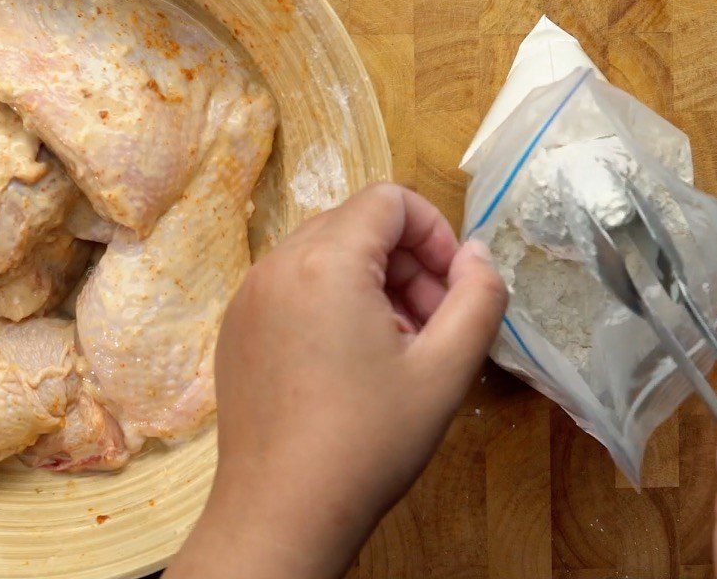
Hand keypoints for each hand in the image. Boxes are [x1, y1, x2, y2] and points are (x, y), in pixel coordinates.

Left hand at [164, 183, 506, 578]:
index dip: (434, 232)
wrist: (279, 516)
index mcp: (324, 260)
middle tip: (430, 325)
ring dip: (373, 283)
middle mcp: (276, 263)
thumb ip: (480, 296)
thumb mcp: (447, 369)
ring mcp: (249, 294)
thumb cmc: (367, 442)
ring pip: (327, 254)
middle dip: (407, 263)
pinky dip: (333, 301)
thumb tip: (476, 253)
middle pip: (358, 224)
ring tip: (395, 347)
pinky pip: (295, 284)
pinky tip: (349, 361)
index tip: (452, 287)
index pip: (389, 200)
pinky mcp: (237, 325)